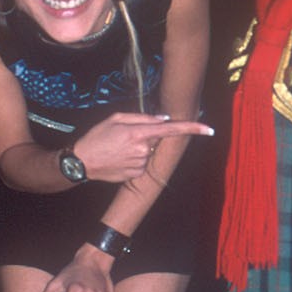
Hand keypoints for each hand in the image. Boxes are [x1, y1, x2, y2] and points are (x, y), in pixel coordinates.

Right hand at [74, 113, 211, 183]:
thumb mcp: (115, 118)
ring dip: (139, 148)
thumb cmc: (97, 137)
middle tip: (124, 137)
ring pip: (149, 152)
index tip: (209, 129)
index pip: (171, 129)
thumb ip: (141, 117)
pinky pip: (142, 163)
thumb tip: (163, 119)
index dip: (192, 128)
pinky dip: (134, 159)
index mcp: (138, 132)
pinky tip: (120, 158)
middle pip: (156, 140)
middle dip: (146, 136)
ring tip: (118, 149)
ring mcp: (140, 164)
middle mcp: (142, 149)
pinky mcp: (137, 174)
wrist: (82, 162)